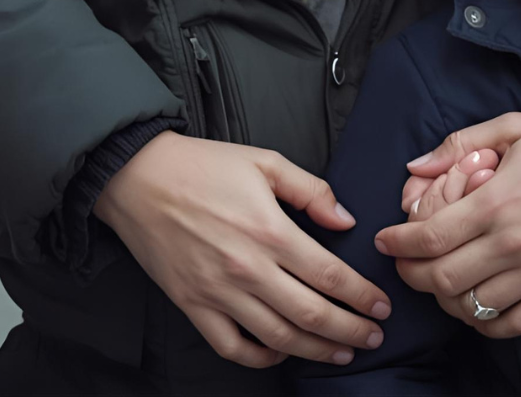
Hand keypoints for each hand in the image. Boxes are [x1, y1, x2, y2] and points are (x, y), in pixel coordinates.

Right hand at [94, 132, 389, 367]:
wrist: (140, 178)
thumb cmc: (205, 165)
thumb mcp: (265, 162)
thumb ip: (311, 191)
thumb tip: (346, 220)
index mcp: (270, 230)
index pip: (329, 275)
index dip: (361, 296)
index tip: (381, 307)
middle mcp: (248, 269)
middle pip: (311, 314)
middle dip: (349, 331)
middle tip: (373, 338)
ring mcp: (218, 293)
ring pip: (278, 338)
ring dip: (315, 350)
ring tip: (341, 353)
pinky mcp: (192, 306)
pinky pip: (232, 347)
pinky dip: (261, 358)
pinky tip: (281, 353)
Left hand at [375, 111, 520, 337]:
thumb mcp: (515, 125)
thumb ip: (461, 143)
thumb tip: (416, 165)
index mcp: (498, 201)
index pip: (430, 237)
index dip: (398, 243)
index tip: (385, 239)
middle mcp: (515, 243)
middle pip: (442, 279)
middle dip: (412, 274)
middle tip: (404, 262)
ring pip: (473, 306)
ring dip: (445, 298)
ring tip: (438, 280)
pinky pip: (514, 323)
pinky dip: (486, 323)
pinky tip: (476, 305)